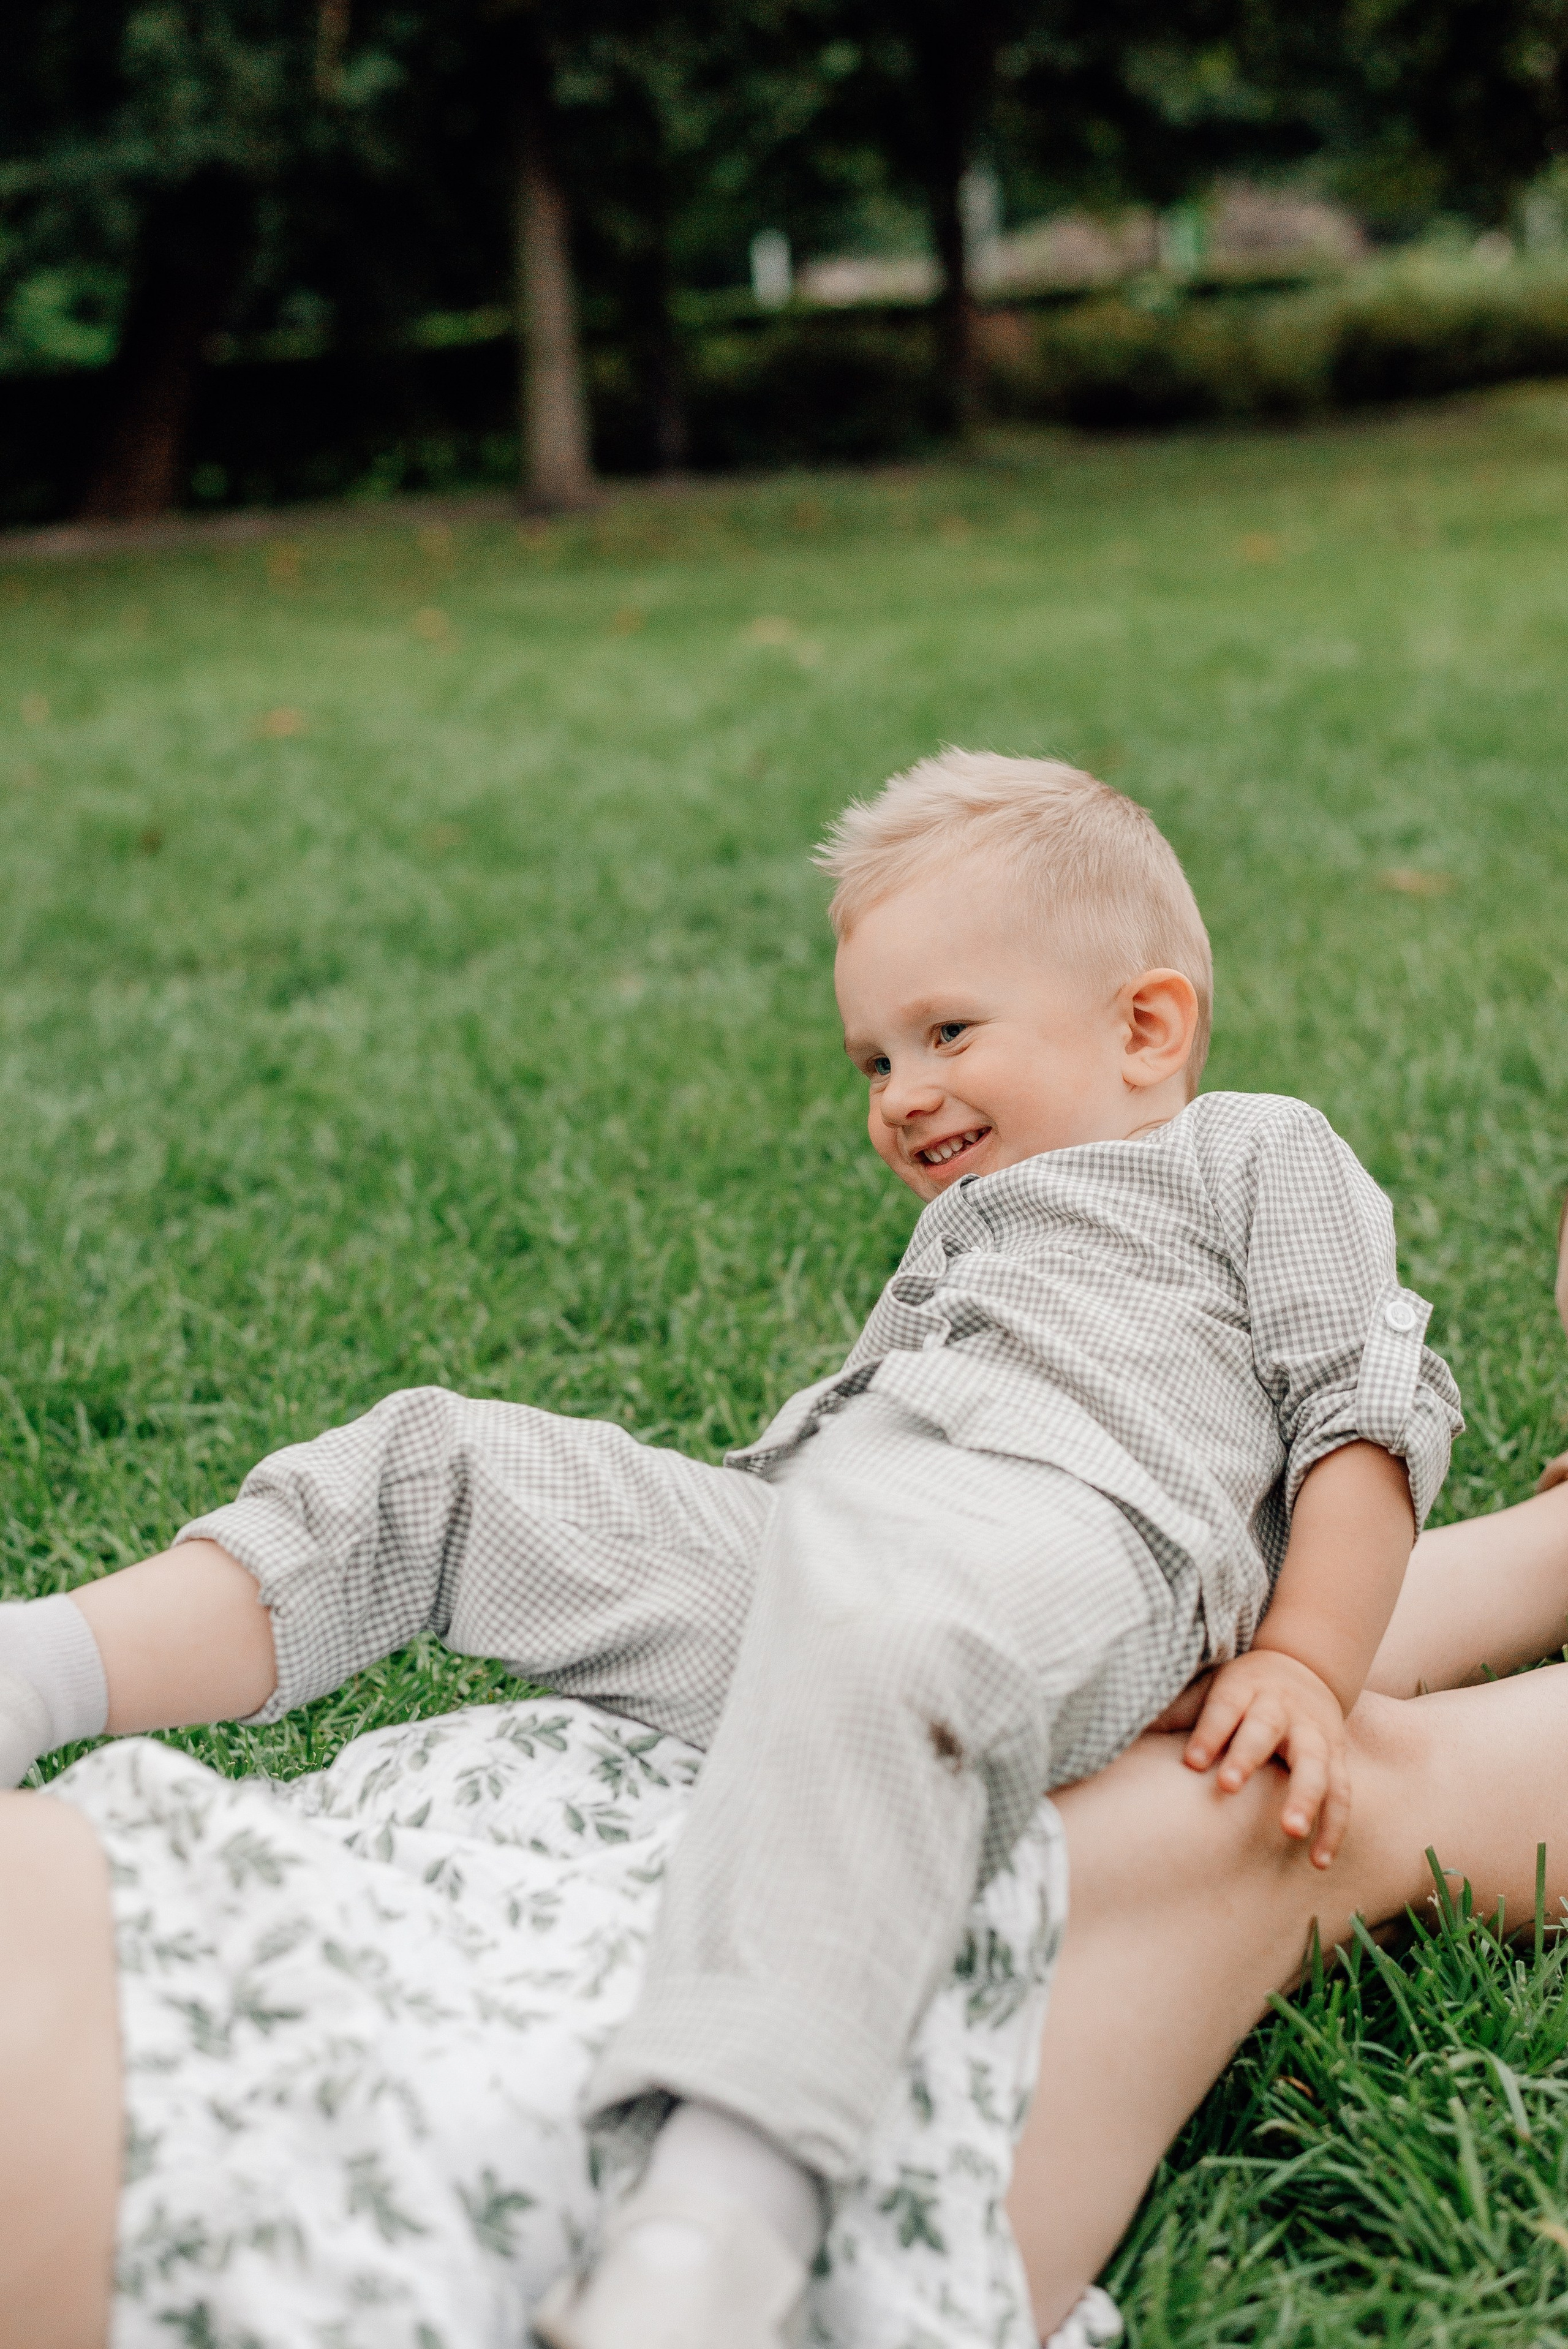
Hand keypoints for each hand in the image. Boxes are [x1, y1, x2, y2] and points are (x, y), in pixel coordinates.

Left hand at [1181, 1649, 1349, 1867]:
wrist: (1303, 1669)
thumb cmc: (1242, 1690)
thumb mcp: (1210, 1687)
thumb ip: (1177, 1710)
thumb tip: (1120, 1726)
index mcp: (1245, 1687)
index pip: (1223, 1708)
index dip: (1208, 1733)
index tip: (1190, 1761)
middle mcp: (1281, 1708)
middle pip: (1264, 1729)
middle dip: (1247, 1755)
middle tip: (1228, 1786)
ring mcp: (1313, 1734)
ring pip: (1313, 1764)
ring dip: (1304, 1797)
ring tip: (1292, 1832)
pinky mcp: (1336, 1759)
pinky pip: (1340, 1795)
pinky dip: (1333, 1828)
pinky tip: (1319, 1861)